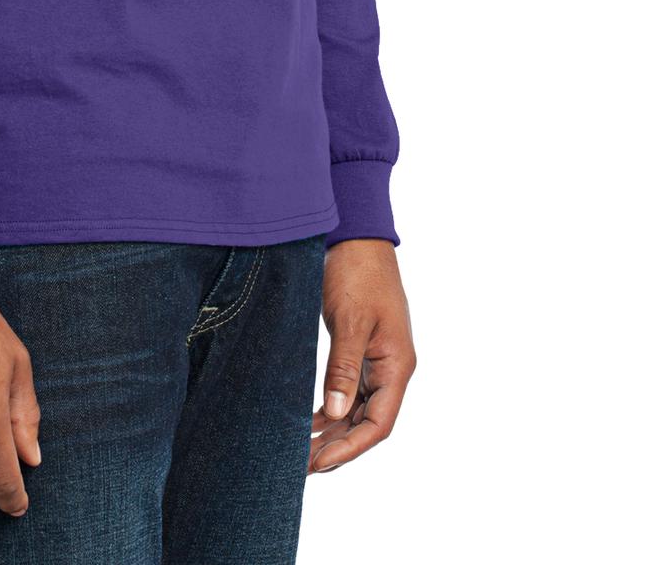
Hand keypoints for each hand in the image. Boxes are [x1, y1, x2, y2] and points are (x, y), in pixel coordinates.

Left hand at [309, 238, 415, 473]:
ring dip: (334, 430)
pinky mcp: (361, 348)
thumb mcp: (350, 321)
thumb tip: (337, 414)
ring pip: (358, 409)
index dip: (349, 448)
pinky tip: (310, 419)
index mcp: (397, 365)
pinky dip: (332, 408)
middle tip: (302, 465)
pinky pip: (350, 390)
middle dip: (338, 446)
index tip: (319, 463)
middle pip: (368, 422)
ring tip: (302, 450)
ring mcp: (378, 359)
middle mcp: (391, 368)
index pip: (378, 423)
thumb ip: (344, 368)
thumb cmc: (358, 272)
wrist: (356, 235)